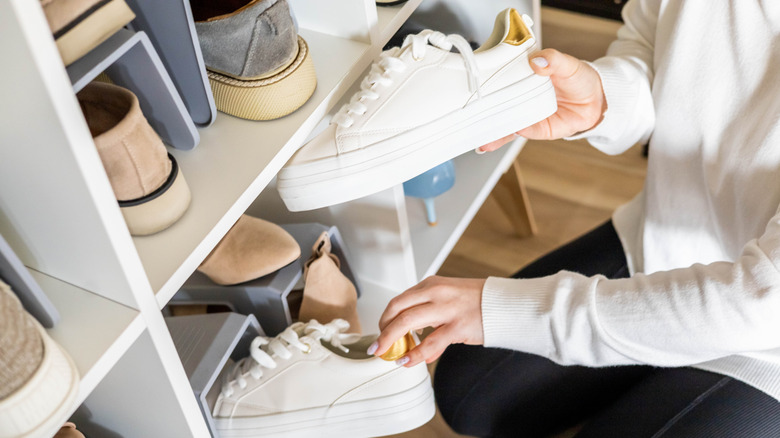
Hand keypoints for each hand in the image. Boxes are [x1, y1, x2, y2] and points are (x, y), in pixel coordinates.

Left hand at [370, 276, 485, 366]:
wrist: (506, 304)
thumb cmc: (479, 303)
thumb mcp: (450, 304)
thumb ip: (433, 324)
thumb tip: (421, 349)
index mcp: (432, 285)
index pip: (399, 300)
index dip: (386, 318)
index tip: (382, 332)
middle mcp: (436, 293)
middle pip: (396, 309)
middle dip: (382, 329)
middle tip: (377, 345)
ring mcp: (446, 308)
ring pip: (406, 322)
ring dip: (390, 340)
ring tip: (385, 354)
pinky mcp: (458, 326)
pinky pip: (430, 342)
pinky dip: (415, 354)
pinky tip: (408, 361)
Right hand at [478, 48, 606, 151]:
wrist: (597, 100)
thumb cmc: (580, 78)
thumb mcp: (568, 64)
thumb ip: (553, 60)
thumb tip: (538, 61)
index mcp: (523, 75)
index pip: (499, 78)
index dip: (484, 83)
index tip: (472, 87)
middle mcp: (519, 95)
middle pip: (495, 104)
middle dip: (479, 112)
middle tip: (466, 116)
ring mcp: (525, 113)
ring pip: (502, 122)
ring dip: (489, 132)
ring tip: (479, 139)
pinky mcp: (534, 129)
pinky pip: (520, 132)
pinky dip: (508, 136)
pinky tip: (496, 139)